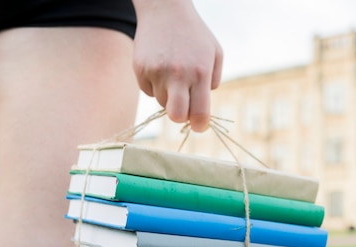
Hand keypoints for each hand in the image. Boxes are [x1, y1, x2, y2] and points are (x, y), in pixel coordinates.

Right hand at [132, 0, 222, 131]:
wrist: (165, 9)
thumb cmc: (194, 34)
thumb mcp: (215, 53)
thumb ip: (213, 81)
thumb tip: (201, 107)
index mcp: (200, 73)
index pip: (200, 113)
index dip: (200, 125)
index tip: (199, 125)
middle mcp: (178, 74)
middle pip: (176, 116)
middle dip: (181, 117)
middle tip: (184, 108)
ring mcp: (157, 72)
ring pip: (162, 104)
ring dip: (168, 96)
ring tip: (173, 74)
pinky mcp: (140, 69)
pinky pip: (148, 91)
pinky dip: (154, 85)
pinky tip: (159, 66)